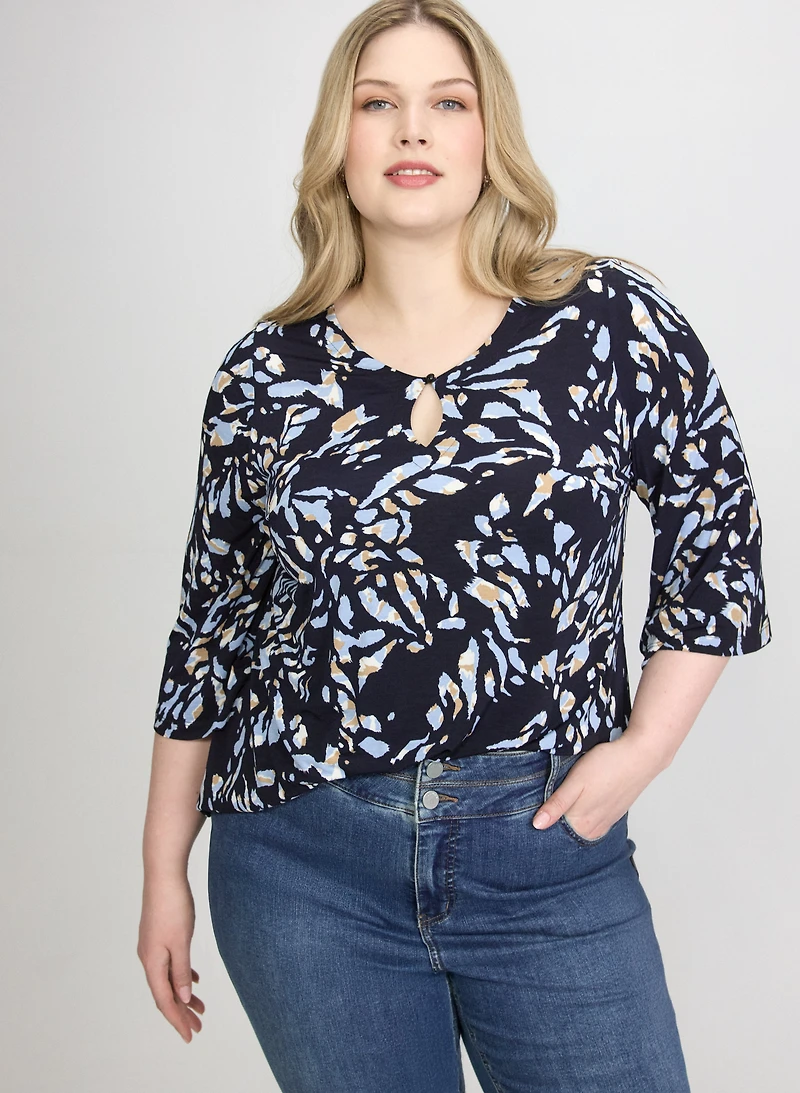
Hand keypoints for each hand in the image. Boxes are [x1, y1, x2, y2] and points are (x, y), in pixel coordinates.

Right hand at [137, 875, 205, 1042]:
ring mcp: (151, 946)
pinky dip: (181, 976)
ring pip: (167, 979)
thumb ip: (181, 971)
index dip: (177, 1020)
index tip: (189, 1035)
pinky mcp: (158, 935)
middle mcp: (148, 958)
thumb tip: (182, 997)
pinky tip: (193, 980)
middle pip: (164, 993)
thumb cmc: (173, 907)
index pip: (164, 1000)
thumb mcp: (181, 943)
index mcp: (152, 963)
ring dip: (182, 995)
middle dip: (181, 1012)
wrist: (164, 875)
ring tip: (199, 1008)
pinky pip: (169, 964)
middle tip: (197, 1027)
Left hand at [532, 736, 663, 838]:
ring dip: (569, 818)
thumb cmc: (607, 764)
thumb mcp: (575, 781)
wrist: (641, 756)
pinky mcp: (613, 814)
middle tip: (546, 803)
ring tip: (562, 801)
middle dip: (554, 821)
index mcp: (582, 824)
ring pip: (580, 826)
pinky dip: (584, 815)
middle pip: (566, 831)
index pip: (553, 833)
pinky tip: (581, 802)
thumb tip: (537, 825)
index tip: (532, 813)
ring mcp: (606, 823)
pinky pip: (593, 821)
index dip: (542, 821)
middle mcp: (594, 829)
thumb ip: (557, 805)